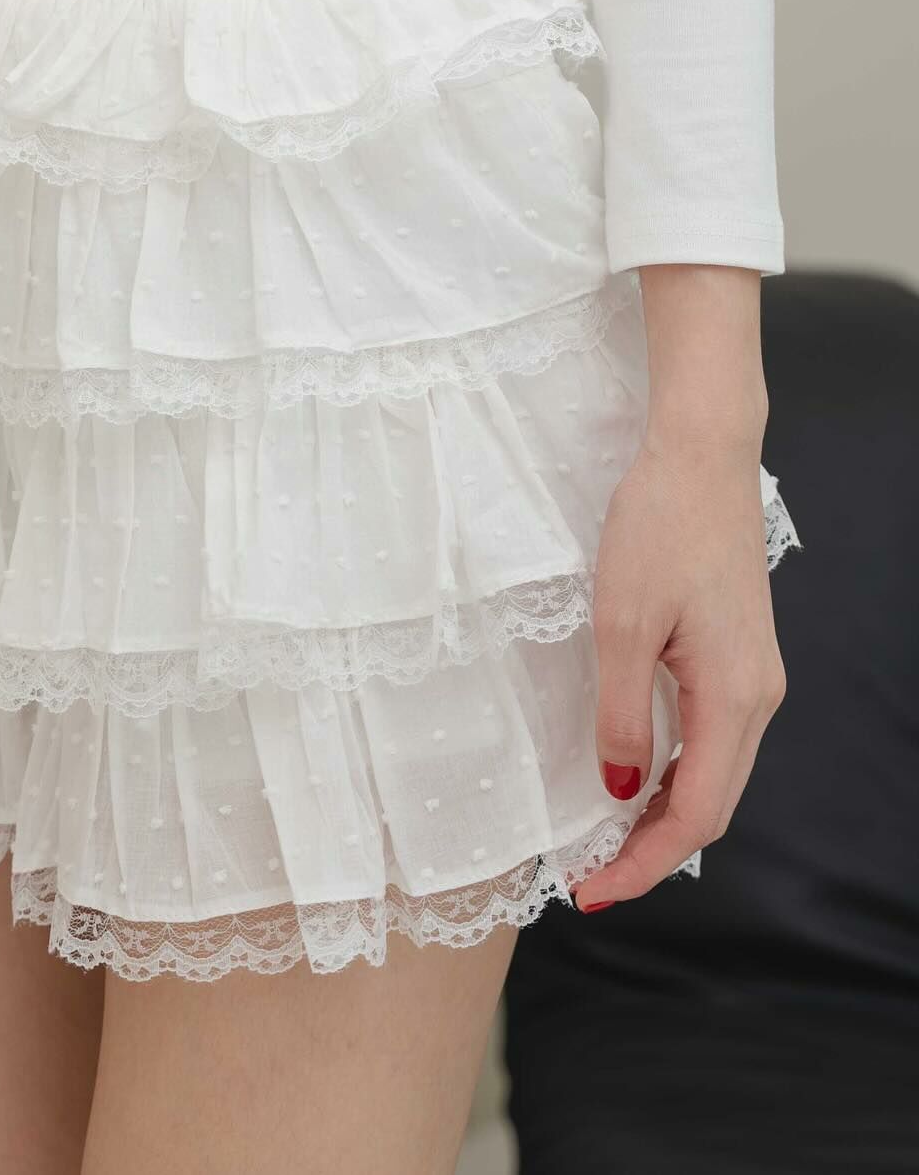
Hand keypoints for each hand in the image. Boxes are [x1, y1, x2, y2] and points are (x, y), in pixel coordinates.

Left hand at [569, 428, 785, 911]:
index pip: (695, 814)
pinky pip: (712, 738)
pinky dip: (675, 772)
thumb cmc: (659, 528)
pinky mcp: (739, 656)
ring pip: (715, 774)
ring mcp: (754, 677)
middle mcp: (758, 697)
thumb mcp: (622, 622)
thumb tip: (618, 785)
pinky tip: (635, 775)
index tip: (591, 890)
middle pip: (712, 805)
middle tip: (590, 878)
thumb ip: (621, 711)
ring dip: (663, 814)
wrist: (702, 457)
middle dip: (652, 850)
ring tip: (603, 840)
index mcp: (733, 697)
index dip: (644, 862)